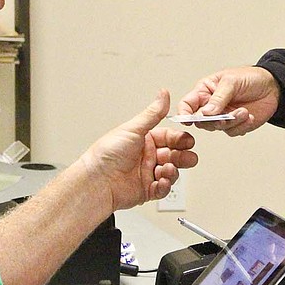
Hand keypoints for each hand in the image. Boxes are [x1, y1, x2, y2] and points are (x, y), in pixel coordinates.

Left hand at [78, 89, 198, 211]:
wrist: (97, 181)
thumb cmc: (107, 154)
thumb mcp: (133, 129)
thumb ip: (153, 113)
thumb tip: (163, 94)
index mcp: (145, 140)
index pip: (169, 138)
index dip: (180, 139)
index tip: (188, 141)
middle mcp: (147, 156)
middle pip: (174, 155)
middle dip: (183, 156)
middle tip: (187, 157)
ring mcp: (147, 173)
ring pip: (171, 172)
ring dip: (173, 171)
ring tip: (167, 169)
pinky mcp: (146, 190)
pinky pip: (162, 189)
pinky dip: (165, 186)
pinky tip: (161, 181)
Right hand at [178, 66, 279, 136]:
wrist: (273, 86)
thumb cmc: (250, 77)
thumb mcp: (231, 81)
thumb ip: (218, 98)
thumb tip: (205, 113)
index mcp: (205, 91)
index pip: (187, 104)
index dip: (184, 113)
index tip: (188, 120)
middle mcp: (211, 105)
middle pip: (200, 121)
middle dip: (212, 120)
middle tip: (224, 117)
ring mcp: (223, 116)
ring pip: (217, 128)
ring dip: (231, 122)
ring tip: (244, 112)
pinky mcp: (235, 124)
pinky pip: (232, 131)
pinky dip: (241, 126)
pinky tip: (249, 117)